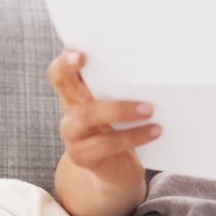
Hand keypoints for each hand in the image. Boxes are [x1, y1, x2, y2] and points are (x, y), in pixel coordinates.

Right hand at [47, 49, 160, 191]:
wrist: (118, 169)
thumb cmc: (122, 127)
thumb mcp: (119, 101)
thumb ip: (121, 84)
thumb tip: (149, 62)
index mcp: (76, 90)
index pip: (62, 67)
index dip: (65, 57)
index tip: (78, 47)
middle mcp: (69, 107)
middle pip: (60, 82)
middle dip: (70, 68)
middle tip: (84, 58)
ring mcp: (72, 132)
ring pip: (86, 115)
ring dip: (120, 109)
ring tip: (149, 108)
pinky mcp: (81, 156)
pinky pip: (106, 144)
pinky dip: (134, 136)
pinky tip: (155, 130)